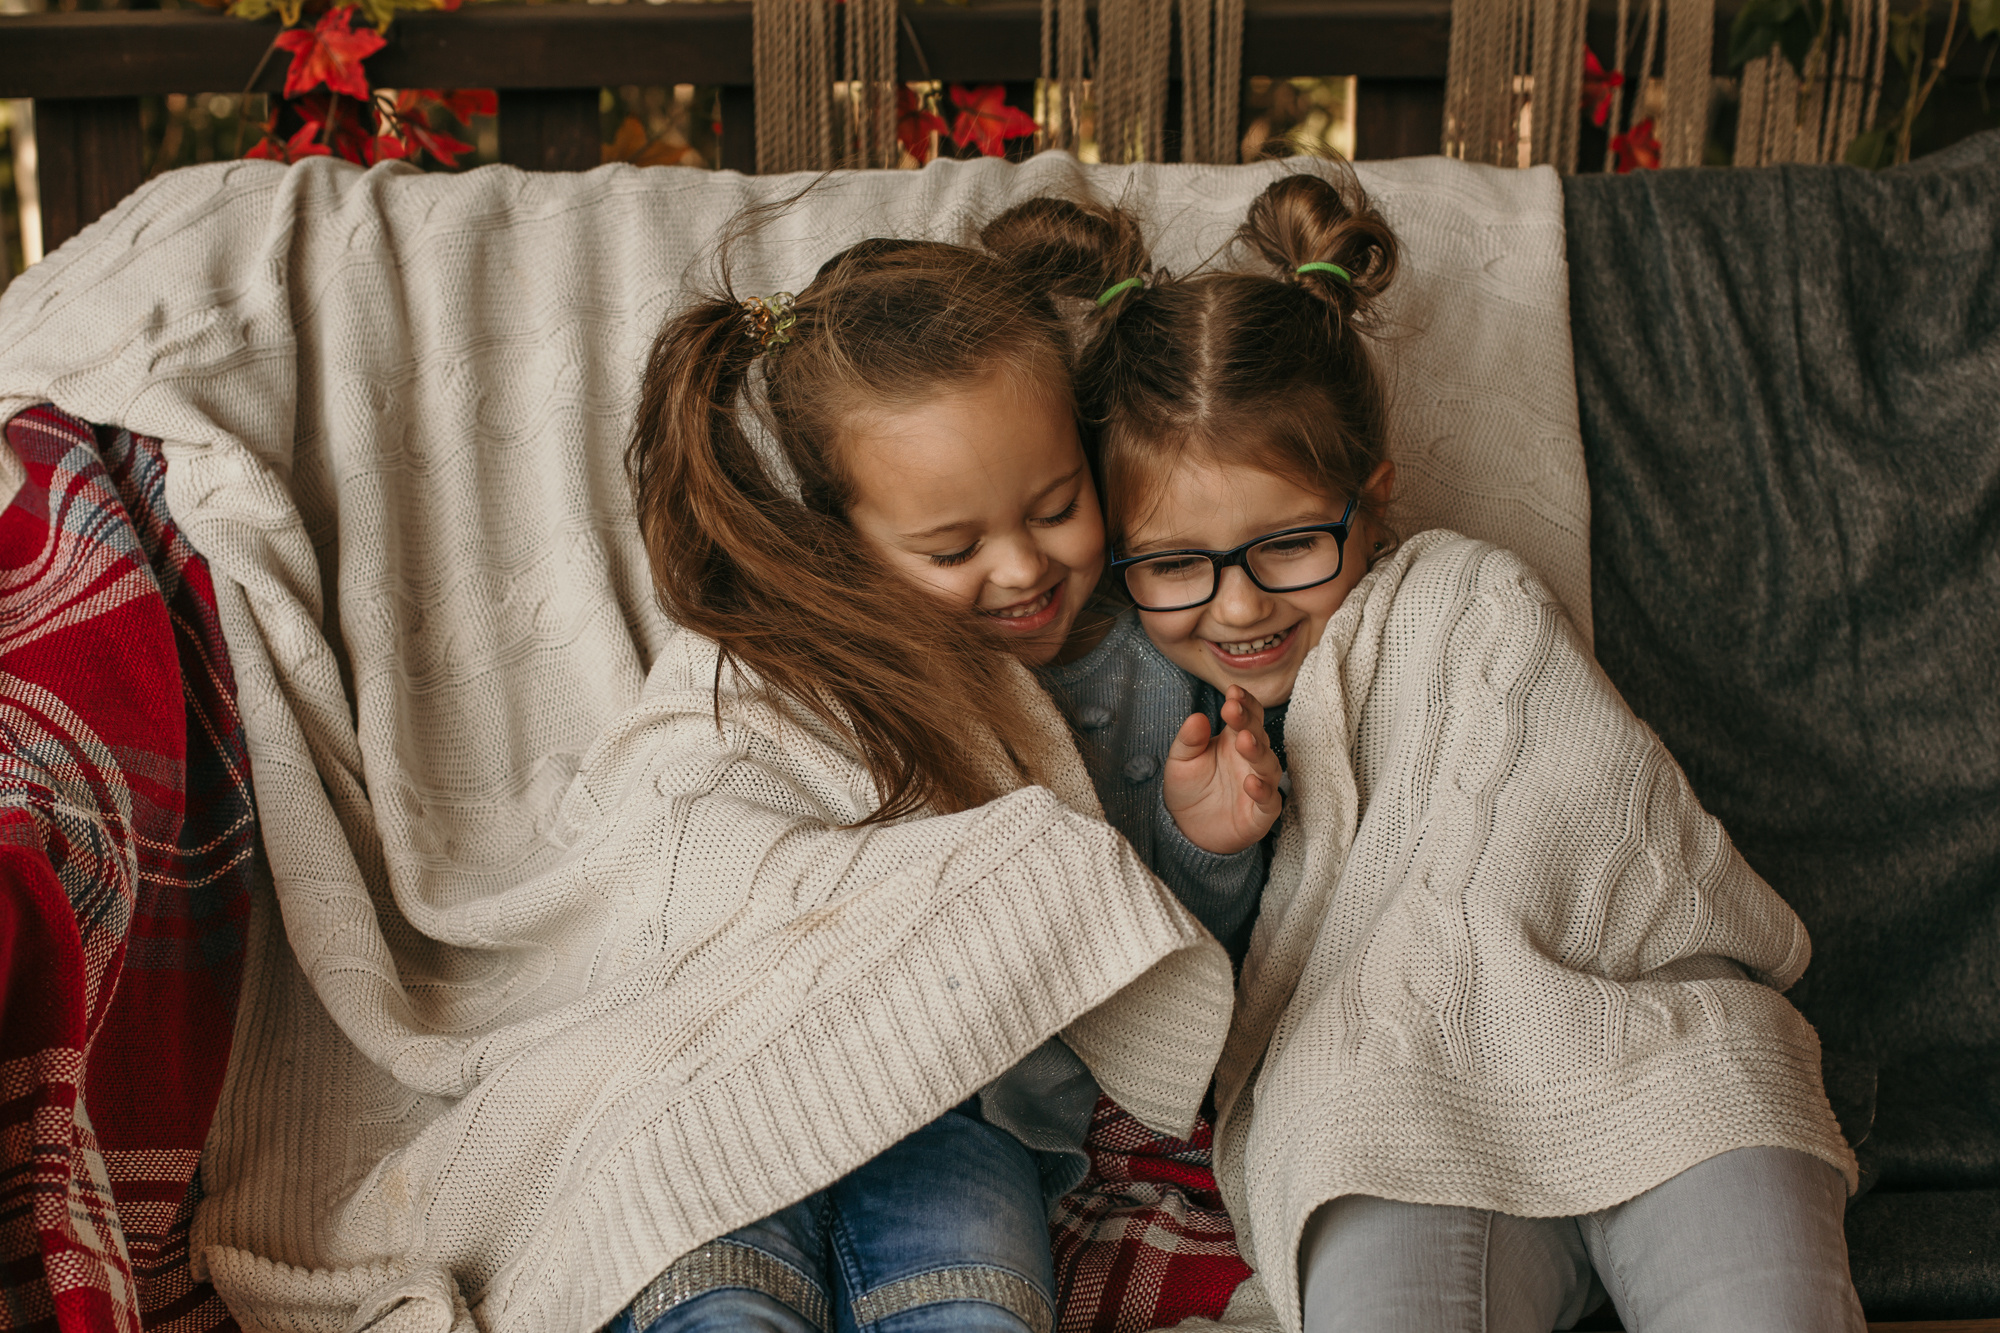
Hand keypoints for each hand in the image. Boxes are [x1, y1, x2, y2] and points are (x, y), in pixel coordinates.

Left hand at [1163, 685, 1284, 855]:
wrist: (1188, 830)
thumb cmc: (1189, 788)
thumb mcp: (1180, 761)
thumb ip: (1188, 740)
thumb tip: (1197, 717)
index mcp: (1235, 740)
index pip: (1247, 715)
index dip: (1244, 703)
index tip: (1232, 692)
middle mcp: (1251, 759)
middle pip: (1259, 735)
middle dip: (1248, 721)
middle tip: (1233, 709)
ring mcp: (1259, 784)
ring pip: (1268, 765)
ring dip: (1258, 752)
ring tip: (1244, 740)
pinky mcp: (1261, 813)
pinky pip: (1269, 801)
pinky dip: (1263, 791)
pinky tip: (1250, 782)